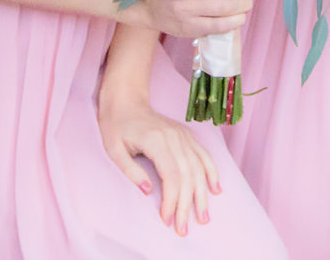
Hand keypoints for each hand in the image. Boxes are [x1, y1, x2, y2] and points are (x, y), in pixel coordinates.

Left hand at [97, 80, 221, 235]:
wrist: (127, 101)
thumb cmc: (117, 127)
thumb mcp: (114, 150)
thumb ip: (131, 171)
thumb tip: (149, 191)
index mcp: (157, 141)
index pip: (171, 176)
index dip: (172, 200)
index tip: (168, 220)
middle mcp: (176, 139)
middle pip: (188, 176)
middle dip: (188, 205)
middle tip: (185, 228)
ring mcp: (184, 137)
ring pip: (199, 169)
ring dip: (202, 195)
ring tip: (203, 217)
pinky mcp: (187, 137)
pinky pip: (204, 156)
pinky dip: (212, 173)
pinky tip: (216, 189)